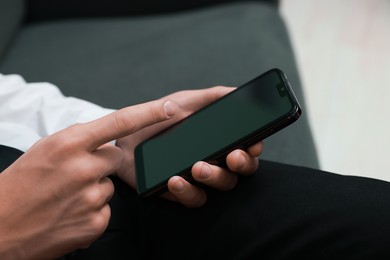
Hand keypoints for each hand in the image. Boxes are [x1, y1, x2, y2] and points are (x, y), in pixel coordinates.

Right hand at [0, 99, 177, 258]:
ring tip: (66, 197)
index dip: (149, 113)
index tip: (170, 108)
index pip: (120, 121)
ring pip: (110, 185)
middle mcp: (84, 168)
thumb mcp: (45, 150)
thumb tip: (108, 136)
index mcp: (69, 143)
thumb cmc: (19, 185)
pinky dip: (92, 210)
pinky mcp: (95, 222)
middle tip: (74, 174)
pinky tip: (70, 213)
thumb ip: (80, 140)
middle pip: (116, 157)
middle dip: (102, 163)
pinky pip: (107, 209)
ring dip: (94, 189)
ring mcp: (91, 197)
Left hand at [115, 87, 262, 207]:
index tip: (254, 144)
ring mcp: (198, 178)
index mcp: (217, 139)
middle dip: (242, 163)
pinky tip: (176, 179)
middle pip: (240, 169)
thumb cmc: (156, 118)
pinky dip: (188, 190)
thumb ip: (209, 97)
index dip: (255, 147)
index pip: (246, 146)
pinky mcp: (180, 192)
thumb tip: (235, 91)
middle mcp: (213, 160)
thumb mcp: (183, 102)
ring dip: (214, 176)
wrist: (123, 137)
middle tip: (232, 156)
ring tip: (198, 166)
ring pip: (222, 185)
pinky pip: (194, 199)